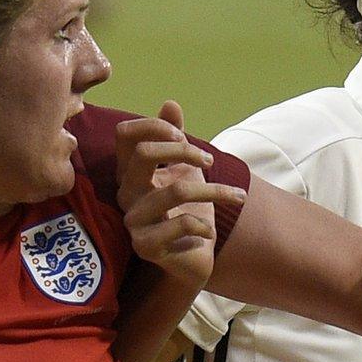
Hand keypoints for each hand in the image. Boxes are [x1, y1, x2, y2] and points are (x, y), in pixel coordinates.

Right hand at [114, 101, 241, 290]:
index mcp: (131, 172)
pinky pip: (182, 224)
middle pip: (143, 154)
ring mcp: (133, 221)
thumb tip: (169, 103)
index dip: (154, 125)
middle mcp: (126, 193)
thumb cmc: (189, 209)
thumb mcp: (187, 169)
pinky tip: (210, 231)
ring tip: (236, 196)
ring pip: (175, 189)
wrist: (193, 258)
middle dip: (185, 150)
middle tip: (210, 161)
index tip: (184, 135)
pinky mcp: (146, 246)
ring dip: (214, 190)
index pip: (124, 135)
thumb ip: (176, 137)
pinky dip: (204, 224)